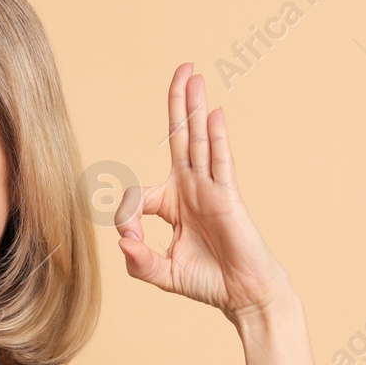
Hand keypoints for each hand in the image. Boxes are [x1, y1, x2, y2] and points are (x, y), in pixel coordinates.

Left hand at [115, 63, 293, 325]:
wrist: (242, 294)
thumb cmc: (206, 281)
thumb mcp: (160, 274)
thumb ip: (137, 260)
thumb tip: (123, 240)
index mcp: (172, 204)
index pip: (139, 192)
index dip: (126, 215)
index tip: (131, 239)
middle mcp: (191, 189)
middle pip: (180, 138)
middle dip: (177, 105)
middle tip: (182, 69)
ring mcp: (210, 190)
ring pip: (198, 141)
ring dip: (194, 107)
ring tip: (194, 74)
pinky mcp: (228, 197)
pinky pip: (220, 162)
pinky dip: (216, 138)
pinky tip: (214, 113)